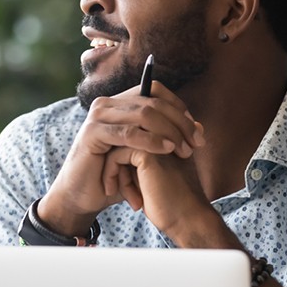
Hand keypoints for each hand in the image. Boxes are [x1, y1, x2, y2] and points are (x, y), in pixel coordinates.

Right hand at [39, 81, 204, 235]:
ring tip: (184, 151)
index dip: (179, 108)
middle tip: (196, 144)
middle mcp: (108, 103)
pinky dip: (151, 140)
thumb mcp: (147, 153)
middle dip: (180, 123)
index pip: (156, 91)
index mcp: (119, 103)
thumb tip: (201, 126)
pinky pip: (129, 133)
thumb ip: (169, 137)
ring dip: (170, 131)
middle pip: (153, 101)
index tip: (197, 131)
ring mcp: (98, 115)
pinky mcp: (92, 132)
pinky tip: (167, 149)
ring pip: (144, 114)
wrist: (85, 196)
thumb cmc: (117, 176)